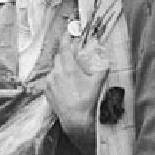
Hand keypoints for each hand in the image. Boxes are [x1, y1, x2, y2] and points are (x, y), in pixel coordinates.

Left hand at [44, 37, 108, 154]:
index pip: (64, 48)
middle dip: (66, 54)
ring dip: (61, 67)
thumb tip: (107, 61)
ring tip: (71, 75)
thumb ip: (102, 70)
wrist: (76, 121)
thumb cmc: (88, 102)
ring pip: (54, 68)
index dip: (66, 38)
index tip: (68, 33)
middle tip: (73, 56)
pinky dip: (57, 78)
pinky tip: (65, 85)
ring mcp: (50, 83)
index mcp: (68, 69)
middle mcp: (56, 73)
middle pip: (59, 57)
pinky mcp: (46, 91)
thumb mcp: (97, 84)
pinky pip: (51, 79)